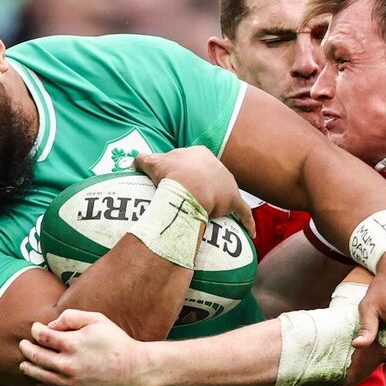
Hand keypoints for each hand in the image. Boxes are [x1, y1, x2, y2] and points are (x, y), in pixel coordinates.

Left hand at [18, 310, 147, 385]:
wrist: (135, 370)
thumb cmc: (117, 342)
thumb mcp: (97, 320)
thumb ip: (71, 317)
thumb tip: (50, 326)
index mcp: (71, 344)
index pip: (41, 336)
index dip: (35, 330)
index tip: (35, 329)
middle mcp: (66, 365)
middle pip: (34, 356)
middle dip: (26, 348)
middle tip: (23, 344)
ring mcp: (68, 382)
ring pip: (38, 375)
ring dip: (28, 367)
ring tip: (24, 363)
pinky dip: (40, 385)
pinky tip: (39, 380)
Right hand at [133, 146, 256, 236]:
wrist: (187, 187)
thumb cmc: (170, 174)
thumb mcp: (151, 162)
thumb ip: (141, 160)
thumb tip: (133, 163)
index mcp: (199, 153)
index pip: (192, 163)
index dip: (184, 173)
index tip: (176, 183)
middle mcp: (217, 165)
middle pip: (209, 177)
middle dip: (203, 186)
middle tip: (191, 200)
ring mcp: (227, 182)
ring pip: (224, 193)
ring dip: (220, 202)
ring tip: (212, 212)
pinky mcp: (234, 200)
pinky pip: (243, 212)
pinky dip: (247, 222)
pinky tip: (251, 233)